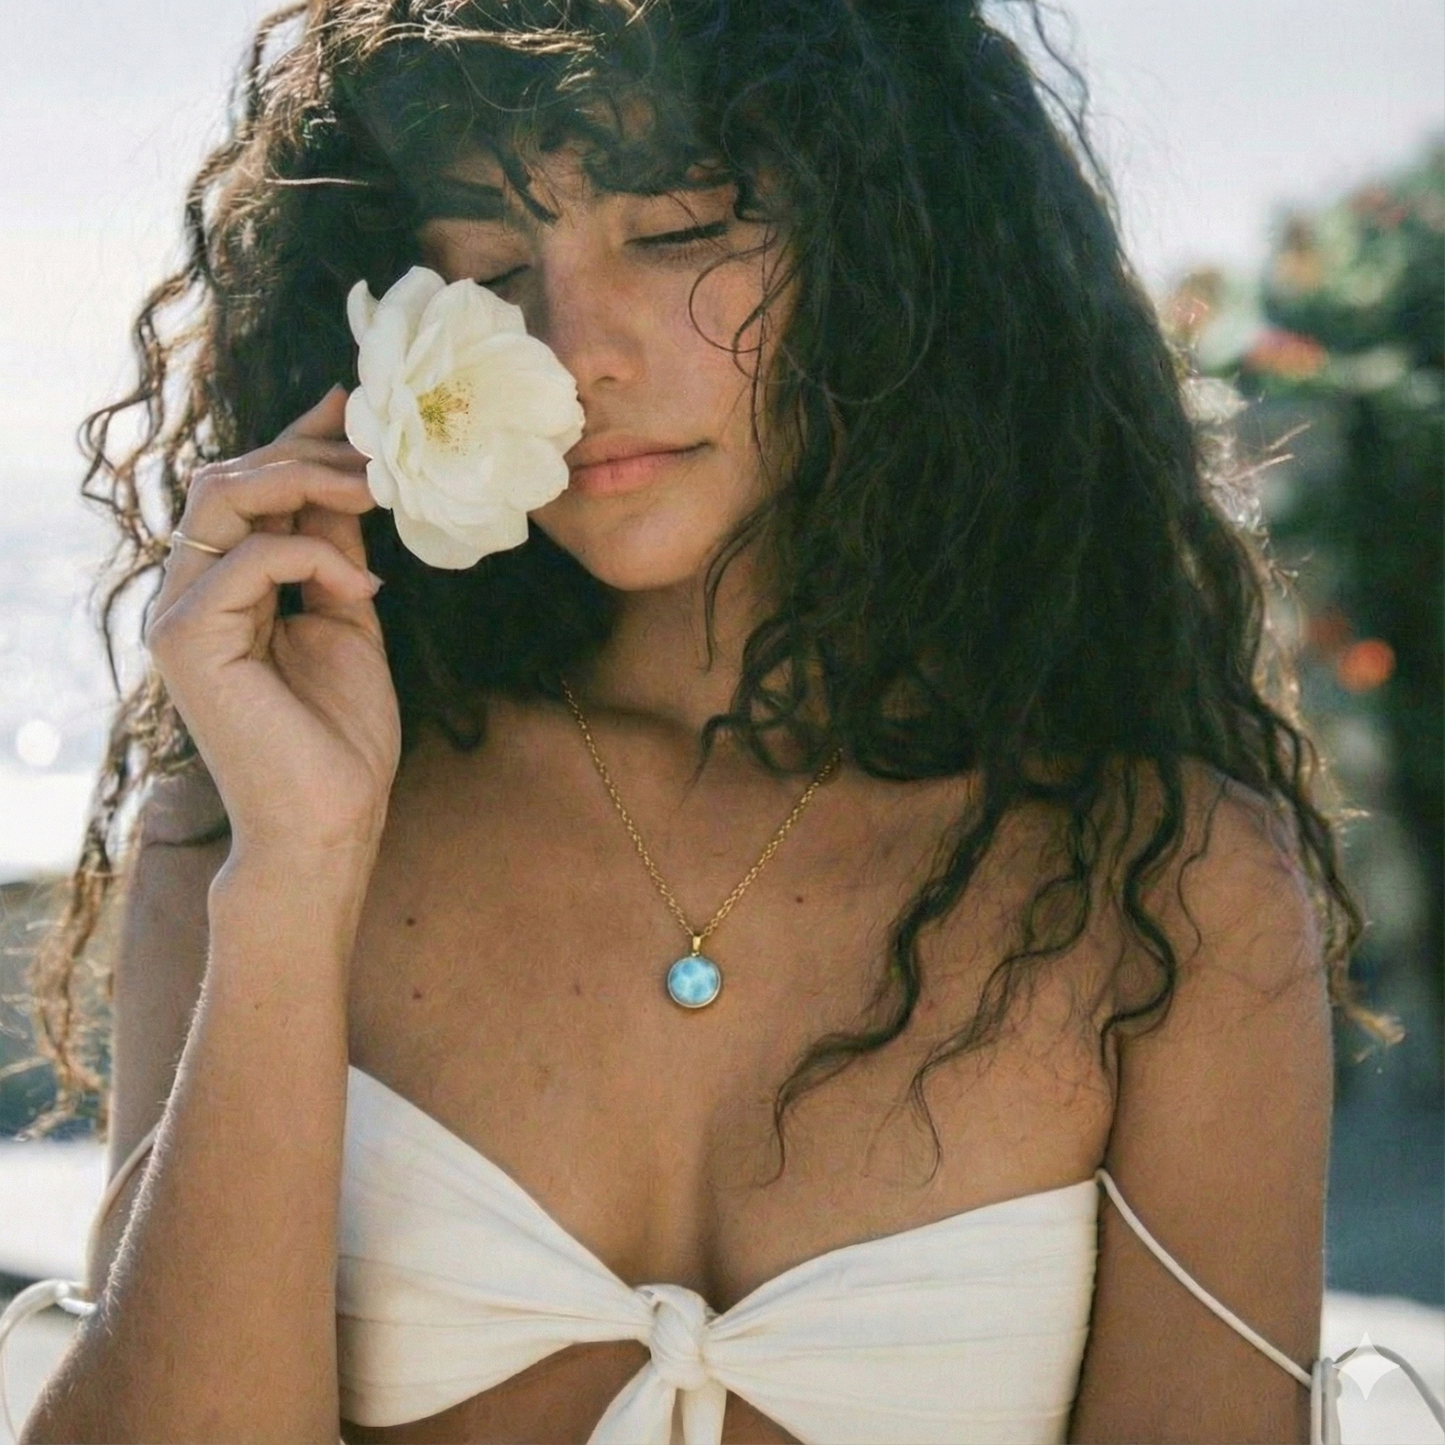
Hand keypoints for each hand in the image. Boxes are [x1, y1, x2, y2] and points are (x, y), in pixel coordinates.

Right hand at [145, 386, 401, 859]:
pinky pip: (248, 558)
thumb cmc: (341, 735)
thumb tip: (348, 475)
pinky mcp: (187, 639)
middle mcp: (190, 593)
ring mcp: (180, 614)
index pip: (247, 491)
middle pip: (228, 480)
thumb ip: (335, 548)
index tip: (353, 409)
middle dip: (306, 452)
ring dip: (305, 481)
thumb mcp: (348, 616)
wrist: (330, 821)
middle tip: (377, 452)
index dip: (297, 441)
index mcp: (225, 588)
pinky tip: (362, 589)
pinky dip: (314, 557)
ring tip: (373, 492)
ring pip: (222, 499)